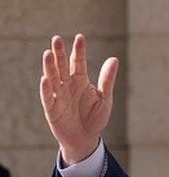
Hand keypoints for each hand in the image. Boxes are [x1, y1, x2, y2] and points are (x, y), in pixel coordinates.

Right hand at [39, 34, 118, 164]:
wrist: (86, 139)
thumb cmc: (95, 118)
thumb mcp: (105, 98)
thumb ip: (107, 79)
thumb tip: (114, 58)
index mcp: (81, 81)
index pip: (79, 62)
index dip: (79, 50)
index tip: (80, 37)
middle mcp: (68, 85)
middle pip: (62, 66)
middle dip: (59, 53)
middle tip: (56, 38)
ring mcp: (59, 96)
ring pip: (53, 78)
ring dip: (49, 67)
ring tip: (48, 54)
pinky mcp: (52, 109)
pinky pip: (48, 97)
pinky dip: (46, 89)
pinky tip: (45, 78)